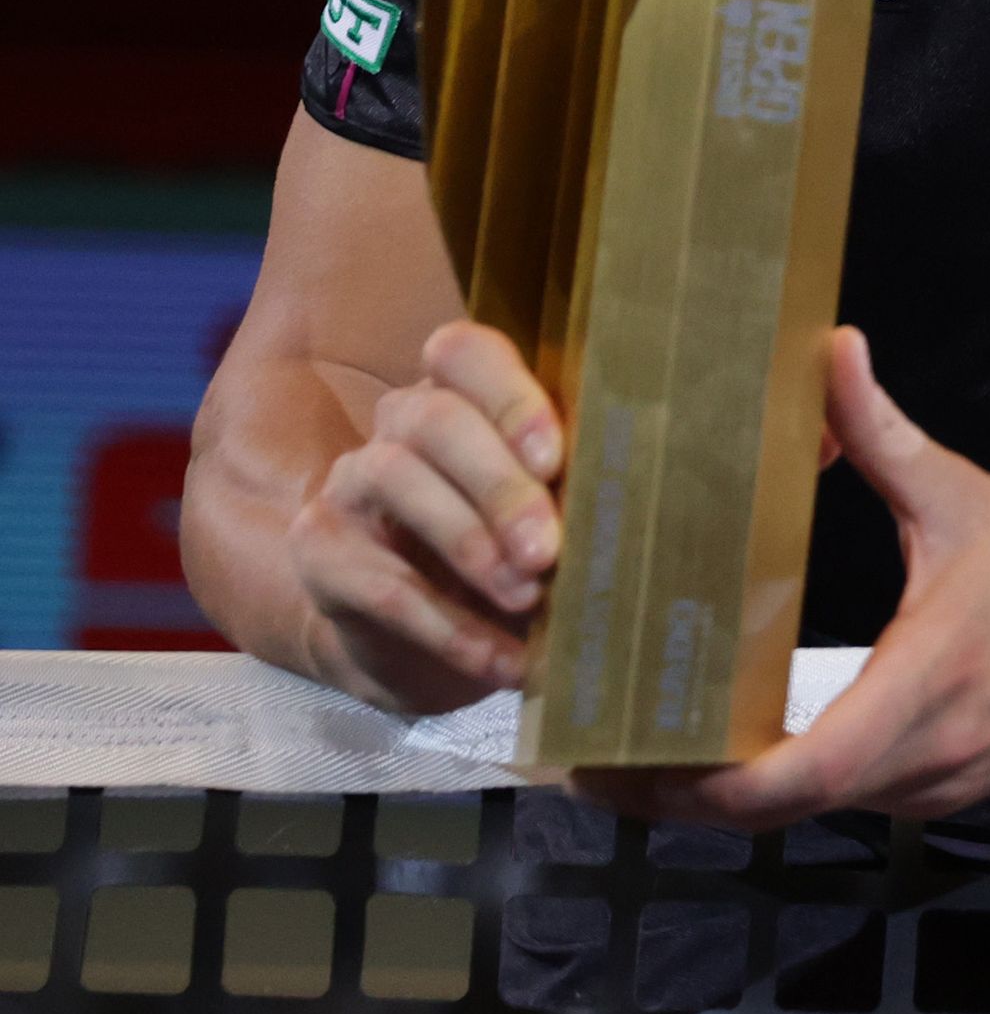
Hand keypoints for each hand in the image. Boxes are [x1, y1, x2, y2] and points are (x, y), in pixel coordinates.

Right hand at [286, 321, 565, 713]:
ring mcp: (348, 484)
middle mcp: (396, 428)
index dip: (510, 397)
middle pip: (435, 419)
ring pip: (396, 481)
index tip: (555, 458)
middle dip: (499, 485)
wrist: (420, 645)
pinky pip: (379, 582)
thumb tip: (648, 493)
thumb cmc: (510, 559)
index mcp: (458, 396)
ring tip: (528, 600)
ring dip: (470, 545)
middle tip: (549, 550)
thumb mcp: (544, 519)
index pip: (464, 353)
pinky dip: (450, 626)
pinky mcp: (318, 554)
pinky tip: (503, 660)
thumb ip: (573, 490)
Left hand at [591, 330, 989, 828]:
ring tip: (642, 750)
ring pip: (804, 815)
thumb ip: (884, 433)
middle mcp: (926, 760)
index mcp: (924, 689)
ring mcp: (934, 788)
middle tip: (591, 758)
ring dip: (723, 795)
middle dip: (675, 794)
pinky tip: (735, 747)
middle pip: (773, 812)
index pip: (795, 776)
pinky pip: (841, 802)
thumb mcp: (965, 499)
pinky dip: (779, 787)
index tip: (625, 758)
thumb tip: (830, 355)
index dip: (700, 784)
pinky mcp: (942, 791)